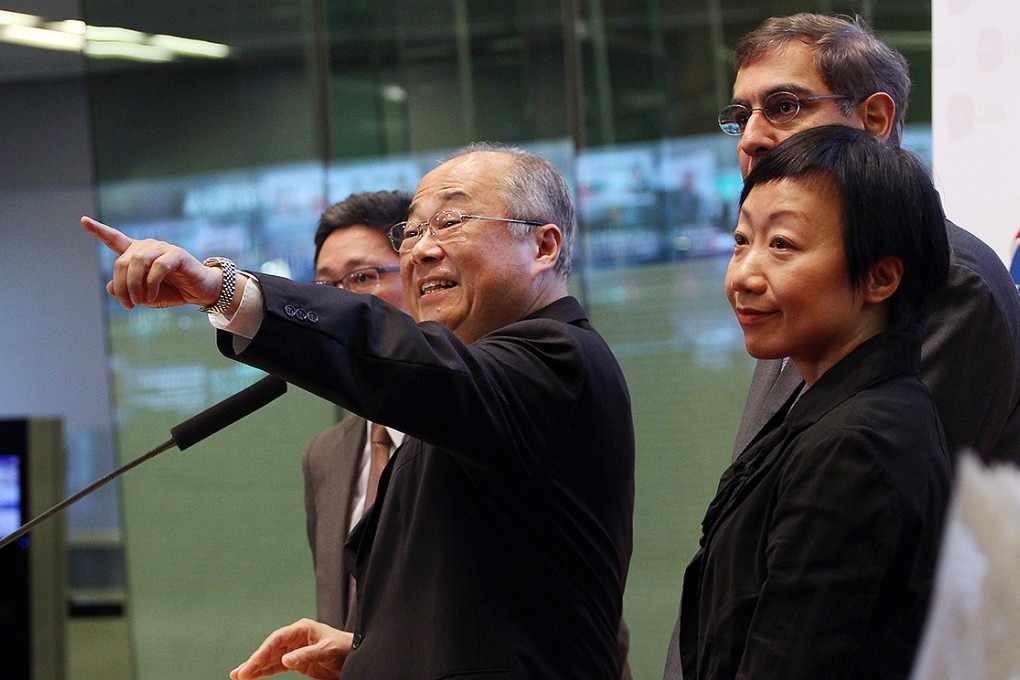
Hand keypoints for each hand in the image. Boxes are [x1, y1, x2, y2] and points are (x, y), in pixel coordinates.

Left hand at [82, 216, 221, 309]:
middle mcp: (148, 247)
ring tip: (140, 301)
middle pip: (122, 261)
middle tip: (129, 305)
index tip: (83, 220)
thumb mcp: (144, 295)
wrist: (200, 292)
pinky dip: (151, 284)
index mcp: (138, 253)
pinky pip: (157, 267)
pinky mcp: (177, 255)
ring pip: (137, 262)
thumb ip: (126, 291)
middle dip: (122, 286)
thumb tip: (109, 288)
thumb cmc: (172, 291)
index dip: (99, 231)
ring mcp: (163, 248)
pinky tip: (152, 296)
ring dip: (134, 285)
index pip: (115, 239)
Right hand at [230, 618, 352, 679]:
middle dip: (254, 661)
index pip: (278, 638)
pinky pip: (276, 666)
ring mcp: (294, 650)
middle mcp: (295, 638)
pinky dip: (264, 672)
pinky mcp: (296, 662)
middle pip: (270, 649)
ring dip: (255, 668)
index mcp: (302, 629)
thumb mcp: (327, 650)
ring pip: (270, 659)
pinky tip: (252, 677)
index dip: (264, 649)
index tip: (254, 661)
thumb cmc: (344, 648)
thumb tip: (285, 660)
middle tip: (239, 674)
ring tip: (238, 676)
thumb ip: (306, 655)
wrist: (355, 656)